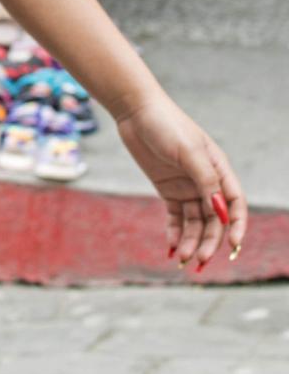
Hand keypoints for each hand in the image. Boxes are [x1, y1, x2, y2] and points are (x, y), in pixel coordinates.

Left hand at [115, 92, 246, 270]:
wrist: (135, 111)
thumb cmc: (166, 124)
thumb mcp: (188, 151)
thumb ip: (206, 180)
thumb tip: (221, 211)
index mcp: (218, 170)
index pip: (235, 204)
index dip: (237, 226)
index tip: (233, 246)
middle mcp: (205, 181)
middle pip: (214, 219)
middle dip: (209, 242)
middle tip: (200, 261)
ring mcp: (186, 186)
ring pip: (195, 222)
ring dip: (192, 242)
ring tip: (183, 260)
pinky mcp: (167, 189)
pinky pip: (175, 217)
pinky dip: (175, 233)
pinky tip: (172, 247)